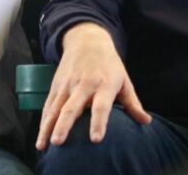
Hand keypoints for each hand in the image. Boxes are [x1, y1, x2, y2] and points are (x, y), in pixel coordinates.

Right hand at [36, 23, 149, 150]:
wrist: (86, 41)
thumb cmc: (109, 65)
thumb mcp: (124, 81)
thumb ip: (133, 104)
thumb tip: (146, 122)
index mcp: (103, 85)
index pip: (101, 107)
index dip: (98, 123)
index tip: (95, 140)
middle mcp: (83, 85)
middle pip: (71, 108)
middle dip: (63, 126)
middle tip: (58, 142)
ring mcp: (67, 85)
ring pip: (55, 108)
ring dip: (48, 126)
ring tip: (43, 145)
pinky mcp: (56, 85)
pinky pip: (49, 105)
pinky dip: (44, 120)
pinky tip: (41, 136)